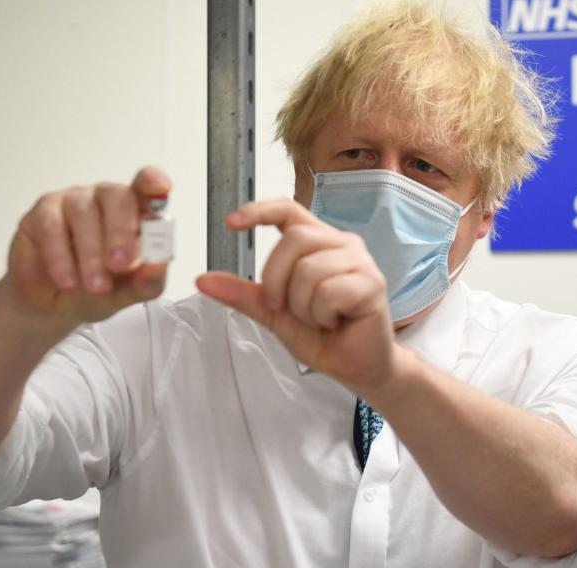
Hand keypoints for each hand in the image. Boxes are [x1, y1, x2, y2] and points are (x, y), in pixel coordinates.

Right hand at [6, 166, 171, 324]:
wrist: (53, 307)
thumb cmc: (98, 289)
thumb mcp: (128, 293)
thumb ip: (147, 281)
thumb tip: (159, 267)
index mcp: (136, 213)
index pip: (147, 187)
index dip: (153, 182)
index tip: (161, 187)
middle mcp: (106, 200)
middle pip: (117, 196)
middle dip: (121, 230)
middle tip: (120, 264)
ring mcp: (74, 202)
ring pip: (83, 212)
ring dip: (91, 252)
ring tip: (95, 286)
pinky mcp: (43, 214)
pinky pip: (51, 226)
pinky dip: (60, 256)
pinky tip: (67, 280)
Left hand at [196, 198, 395, 390]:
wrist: (356, 367)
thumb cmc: (324, 336)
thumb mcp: (273, 314)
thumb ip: (244, 294)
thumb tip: (204, 280)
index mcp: (319, 244)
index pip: (289, 210)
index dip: (260, 210)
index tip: (232, 222)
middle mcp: (342, 245)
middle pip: (294, 239)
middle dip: (276, 279)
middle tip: (284, 307)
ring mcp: (360, 263)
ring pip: (310, 269)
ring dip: (303, 305)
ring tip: (319, 318)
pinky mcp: (372, 284)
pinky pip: (329, 291)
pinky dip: (322, 314)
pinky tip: (335, 322)